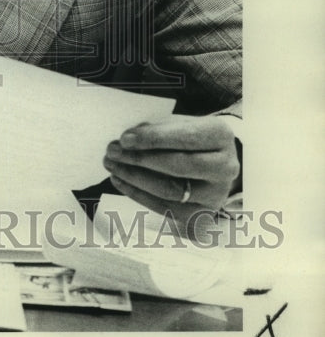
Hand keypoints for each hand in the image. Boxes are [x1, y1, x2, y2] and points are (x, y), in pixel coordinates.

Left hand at [102, 116, 239, 234]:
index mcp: (221, 136)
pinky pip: (164, 207)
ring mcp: (214, 194)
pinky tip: (120, 180)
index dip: (153, 138)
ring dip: (134, 177)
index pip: (187, 138)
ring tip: (112, 164)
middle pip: (178, 166)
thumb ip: (158, 128)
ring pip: (169, 190)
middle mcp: (225, 167)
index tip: (125, 138)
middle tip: (112, 151)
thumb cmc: (190, 137)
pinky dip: (137, 193)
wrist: (214, 162)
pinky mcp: (199, 213)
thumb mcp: (179, 123)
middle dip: (139, 159)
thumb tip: (127, 140)